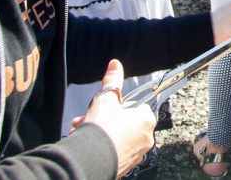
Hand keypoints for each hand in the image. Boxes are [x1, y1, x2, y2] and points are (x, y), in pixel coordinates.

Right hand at [72, 59, 155, 177]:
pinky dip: (104, 147)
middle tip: (90, 119)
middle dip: (106, 120)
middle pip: (126, 123)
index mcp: (146, 119)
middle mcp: (146, 138)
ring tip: (84, 131)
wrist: (90, 159)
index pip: (136, 106)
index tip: (107, 107)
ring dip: (102, 133)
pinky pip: (115, 152)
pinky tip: (89, 144)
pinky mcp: (125, 166)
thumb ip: (113, 81)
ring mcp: (136, 154)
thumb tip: (115, 65)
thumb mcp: (106, 99)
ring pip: (119, 138)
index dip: (119, 105)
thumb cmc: (102, 128)